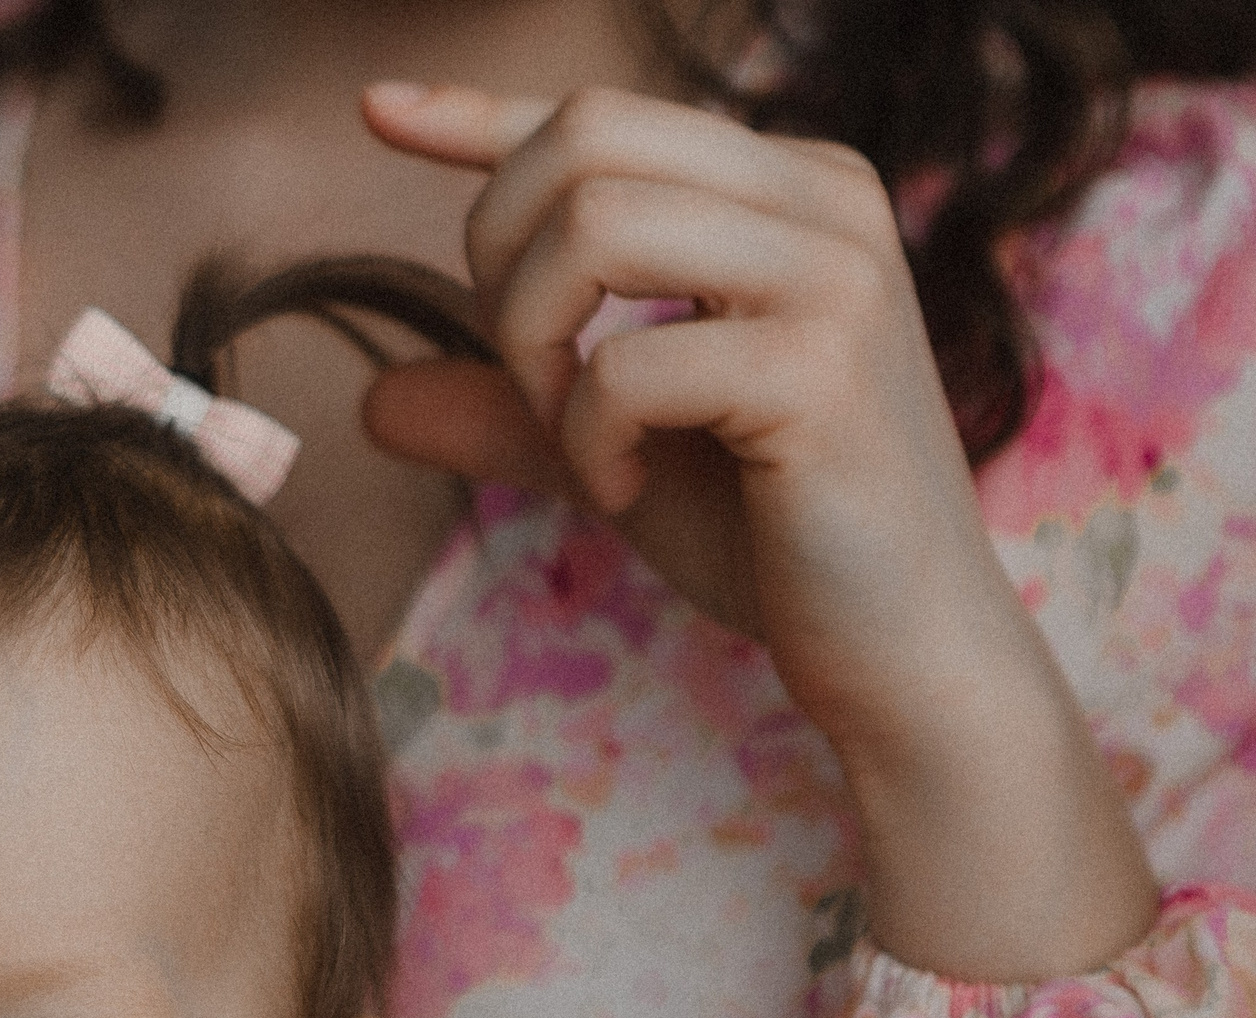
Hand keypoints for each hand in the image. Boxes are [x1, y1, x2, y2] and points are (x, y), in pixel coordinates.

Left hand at [359, 83, 1155, 980]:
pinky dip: (586, 439)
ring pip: (595, 223)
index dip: (478, 114)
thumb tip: (371, 399)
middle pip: (584, 138)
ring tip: (574, 435)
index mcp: (786, 192)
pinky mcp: (822, 367)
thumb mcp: (616, 448)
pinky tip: (626, 490)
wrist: (900, 652)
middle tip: (529, 381)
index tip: (377, 112)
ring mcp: (834, 274)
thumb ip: (508, 411)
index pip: (604, 118)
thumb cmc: (772, 540)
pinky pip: (624, 364)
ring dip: (536, 342)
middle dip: (502, 260)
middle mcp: (823, 200)